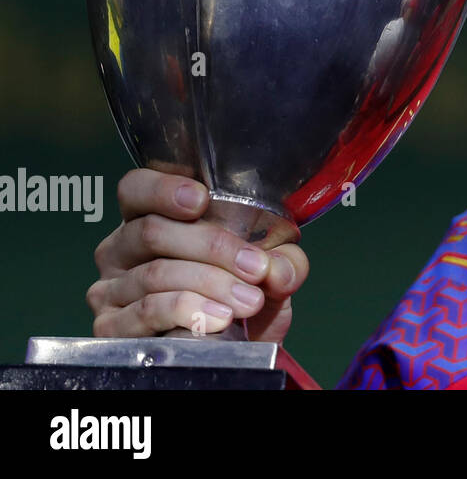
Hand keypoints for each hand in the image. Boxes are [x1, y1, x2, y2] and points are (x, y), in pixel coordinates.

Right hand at [87, 169, 308, 342]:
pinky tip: (217, 319)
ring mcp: (111, 289)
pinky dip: (187, 312)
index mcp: (150, 218)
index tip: (201, 200)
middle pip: (151, 231)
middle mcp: (121, 249)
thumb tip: (277, 269)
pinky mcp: (111, 326)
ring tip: (249, 300)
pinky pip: (146, 311)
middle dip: (212, 247)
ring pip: (155, 274)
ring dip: (208, 285)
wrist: (236, 349)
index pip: (137, 189)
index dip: (162, 189)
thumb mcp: (270, 270)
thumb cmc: (242, 294)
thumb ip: (282, 261)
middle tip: (256, 267)